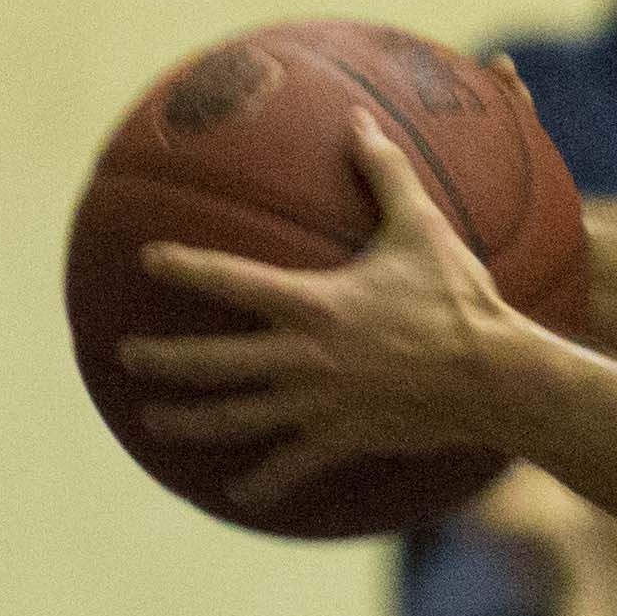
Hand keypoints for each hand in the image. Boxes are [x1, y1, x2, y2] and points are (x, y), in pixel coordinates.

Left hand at [119, 114, 526, 516]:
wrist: (494, 378)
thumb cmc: (460, 298)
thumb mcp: (422, 229)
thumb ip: (386, 174)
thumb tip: (360, 122)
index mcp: (314, 303)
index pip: (231, 281)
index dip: (185, 268)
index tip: (146, 259)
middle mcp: (304, 358)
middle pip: (213, 364)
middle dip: (162, 360)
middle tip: (122, 354)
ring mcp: (318, 404)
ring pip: (237, 418)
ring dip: (188, 421)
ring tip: (151, 422)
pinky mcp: (341, 438)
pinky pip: (291, 466)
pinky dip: (263, 482)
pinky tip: (237, 493)